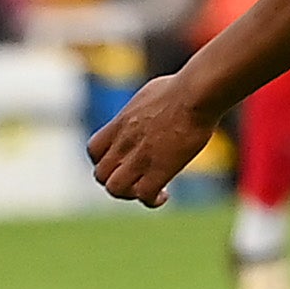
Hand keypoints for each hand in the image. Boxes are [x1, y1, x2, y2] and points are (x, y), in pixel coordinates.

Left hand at [88, 74, 216, 208]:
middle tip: (138, 179)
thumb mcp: (151, 93)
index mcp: (121, 124)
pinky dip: (151, 200)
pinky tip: (164, 195)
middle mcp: (124, 143)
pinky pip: (144, 195)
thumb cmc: (182, 88)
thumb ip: (145, 108)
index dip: (105, 160)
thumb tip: (154, 105)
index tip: (124, 161)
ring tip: (150, 189)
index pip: (94, 150)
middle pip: (101, 175)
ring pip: (116, 188)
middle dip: (116, 181)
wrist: (195, 94)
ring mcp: (140, 157)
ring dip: (130, 193)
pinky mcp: (159, 169)